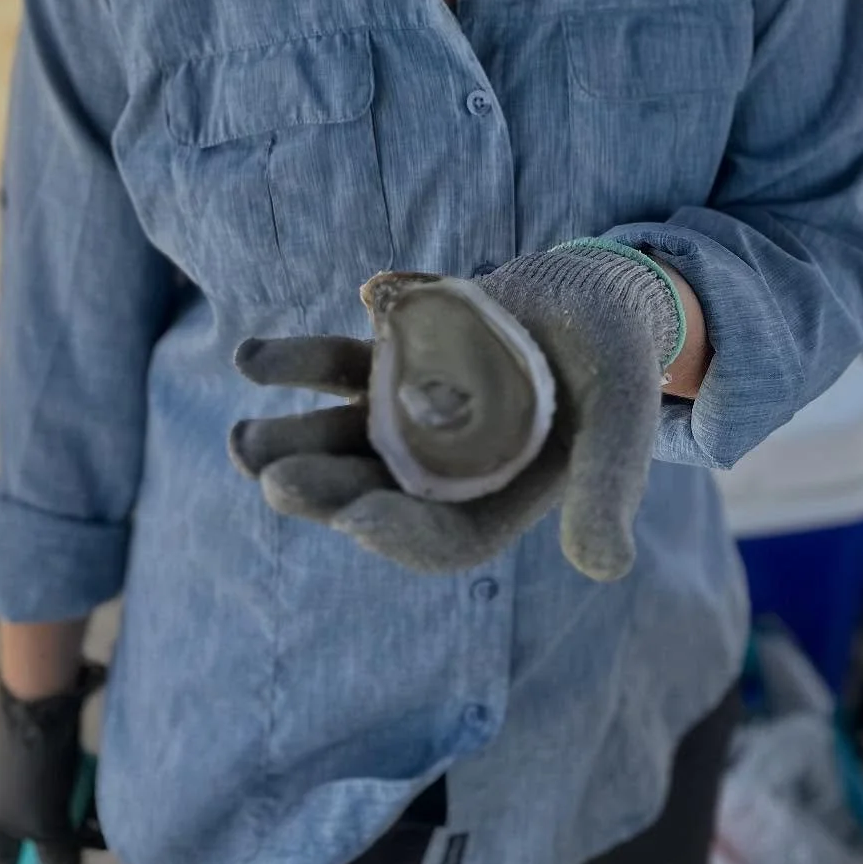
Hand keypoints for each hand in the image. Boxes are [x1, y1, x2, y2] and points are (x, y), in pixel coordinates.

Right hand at [0, 662, 105, 863]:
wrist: (44, 699)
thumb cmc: (37, 769)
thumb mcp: (48, 826)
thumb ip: (58, 859)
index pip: (1, 857)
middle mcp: (8, 793)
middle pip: (37, 832)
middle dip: (65, 845)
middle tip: (89, 852)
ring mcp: (30, 768)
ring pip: (60, 804)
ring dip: (82, 817)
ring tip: (105, 826)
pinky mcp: (54, 747)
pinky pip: (72, 779)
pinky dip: (87, 790)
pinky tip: (107, 796)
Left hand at [229, 240, 683, 581]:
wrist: (593, 296)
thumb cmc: (616, 362)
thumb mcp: (623, 419)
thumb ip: (608, 486)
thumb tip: (603, 567)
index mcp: (498, 502)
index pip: (440, 539)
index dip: (400, 534)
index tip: (359, 519)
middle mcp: (445, 471)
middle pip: (374, 493)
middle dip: (324, 492)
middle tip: (276, 482)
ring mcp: (412, 416)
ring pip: (342, 438)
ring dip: (290, 440)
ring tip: (239, 441)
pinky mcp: (395, 364)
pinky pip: (337, 369)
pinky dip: (295, 365)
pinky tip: (251, 359)